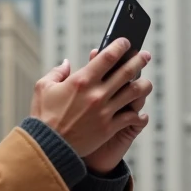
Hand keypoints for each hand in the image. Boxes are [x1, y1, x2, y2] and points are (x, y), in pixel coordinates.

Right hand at [30, 38, 151, 156]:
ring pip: (134, 93)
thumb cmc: (43, 117)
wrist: (48, 147)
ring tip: (147, 83)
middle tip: (146, 56)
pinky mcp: (108, 128)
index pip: (108, 56)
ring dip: (144, 85)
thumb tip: (67, 63)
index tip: (126, 43)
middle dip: (139, 60)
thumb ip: (57, 72)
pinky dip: (138, 114)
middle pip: (127, 71)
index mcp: (81, 80)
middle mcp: (96, 94)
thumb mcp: (43, 88)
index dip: (120, 46)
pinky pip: (130, 117)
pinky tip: (140, 112)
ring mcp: (105, 111)